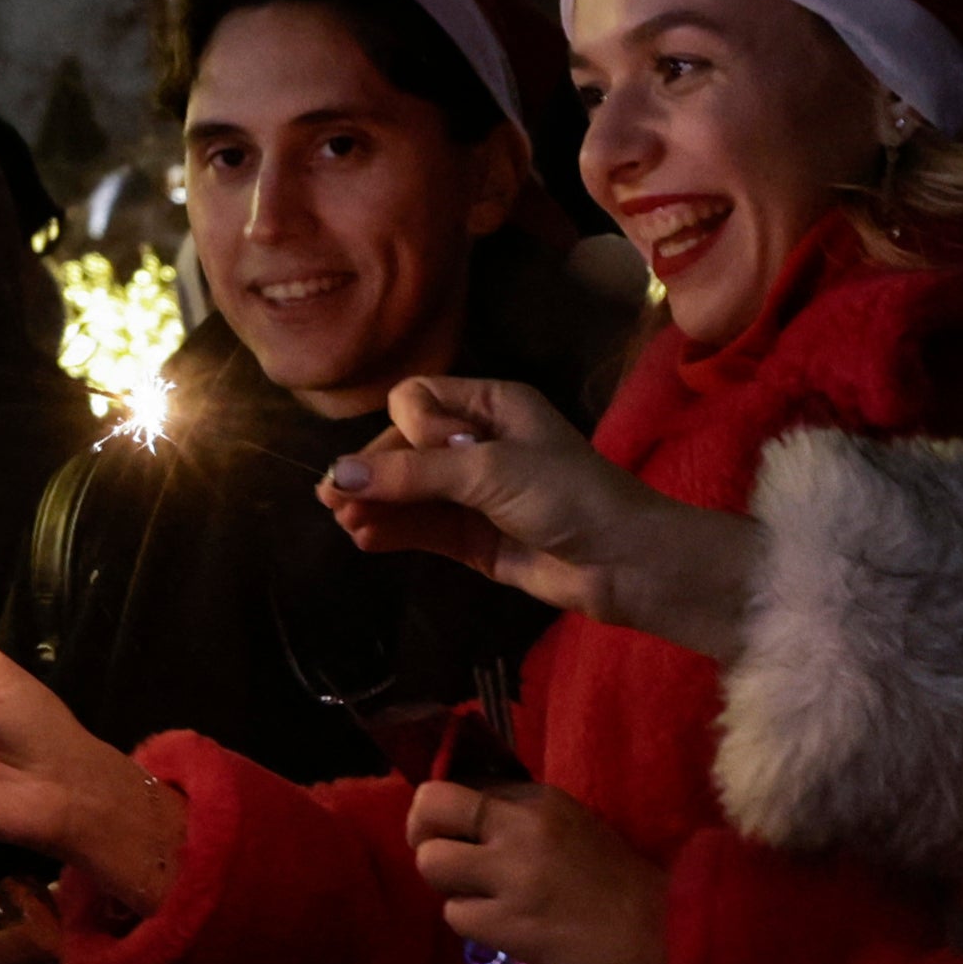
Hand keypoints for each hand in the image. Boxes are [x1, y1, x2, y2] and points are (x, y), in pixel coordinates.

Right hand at [318, 376, 760, 660]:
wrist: (626, 563)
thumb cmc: (568, 496)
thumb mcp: (491, 471)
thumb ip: (415, 473)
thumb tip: (340, 475)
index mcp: (492, 405)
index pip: (419, 400)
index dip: (406, 427)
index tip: (416, 455)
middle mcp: (480, 442)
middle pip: (406, 448)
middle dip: (376, 472)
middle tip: (336, 499)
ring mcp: (476, 493)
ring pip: (410, 492)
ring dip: (377, 504)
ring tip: (344, 522)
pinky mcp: (476, 539)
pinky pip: (424, 528)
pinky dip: (394, 531)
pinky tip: (365, 538)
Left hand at [406, 778, 667, 963]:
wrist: (665, 939)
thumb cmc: (628, 888)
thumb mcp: (577, 830)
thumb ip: (524, 821)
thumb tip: (468, 822)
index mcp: (541, 799)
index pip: (463, 781)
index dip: (450, 809)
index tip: (459, 830)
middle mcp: (520, 826)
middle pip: (430, 805)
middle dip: (423, 832)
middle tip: (445, 857)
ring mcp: (511, 875)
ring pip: (431, 862)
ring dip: (447, 884)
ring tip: (480, 898)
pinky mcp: (507, 925)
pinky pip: (454, 914)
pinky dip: (471, 922)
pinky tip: (504, 928)